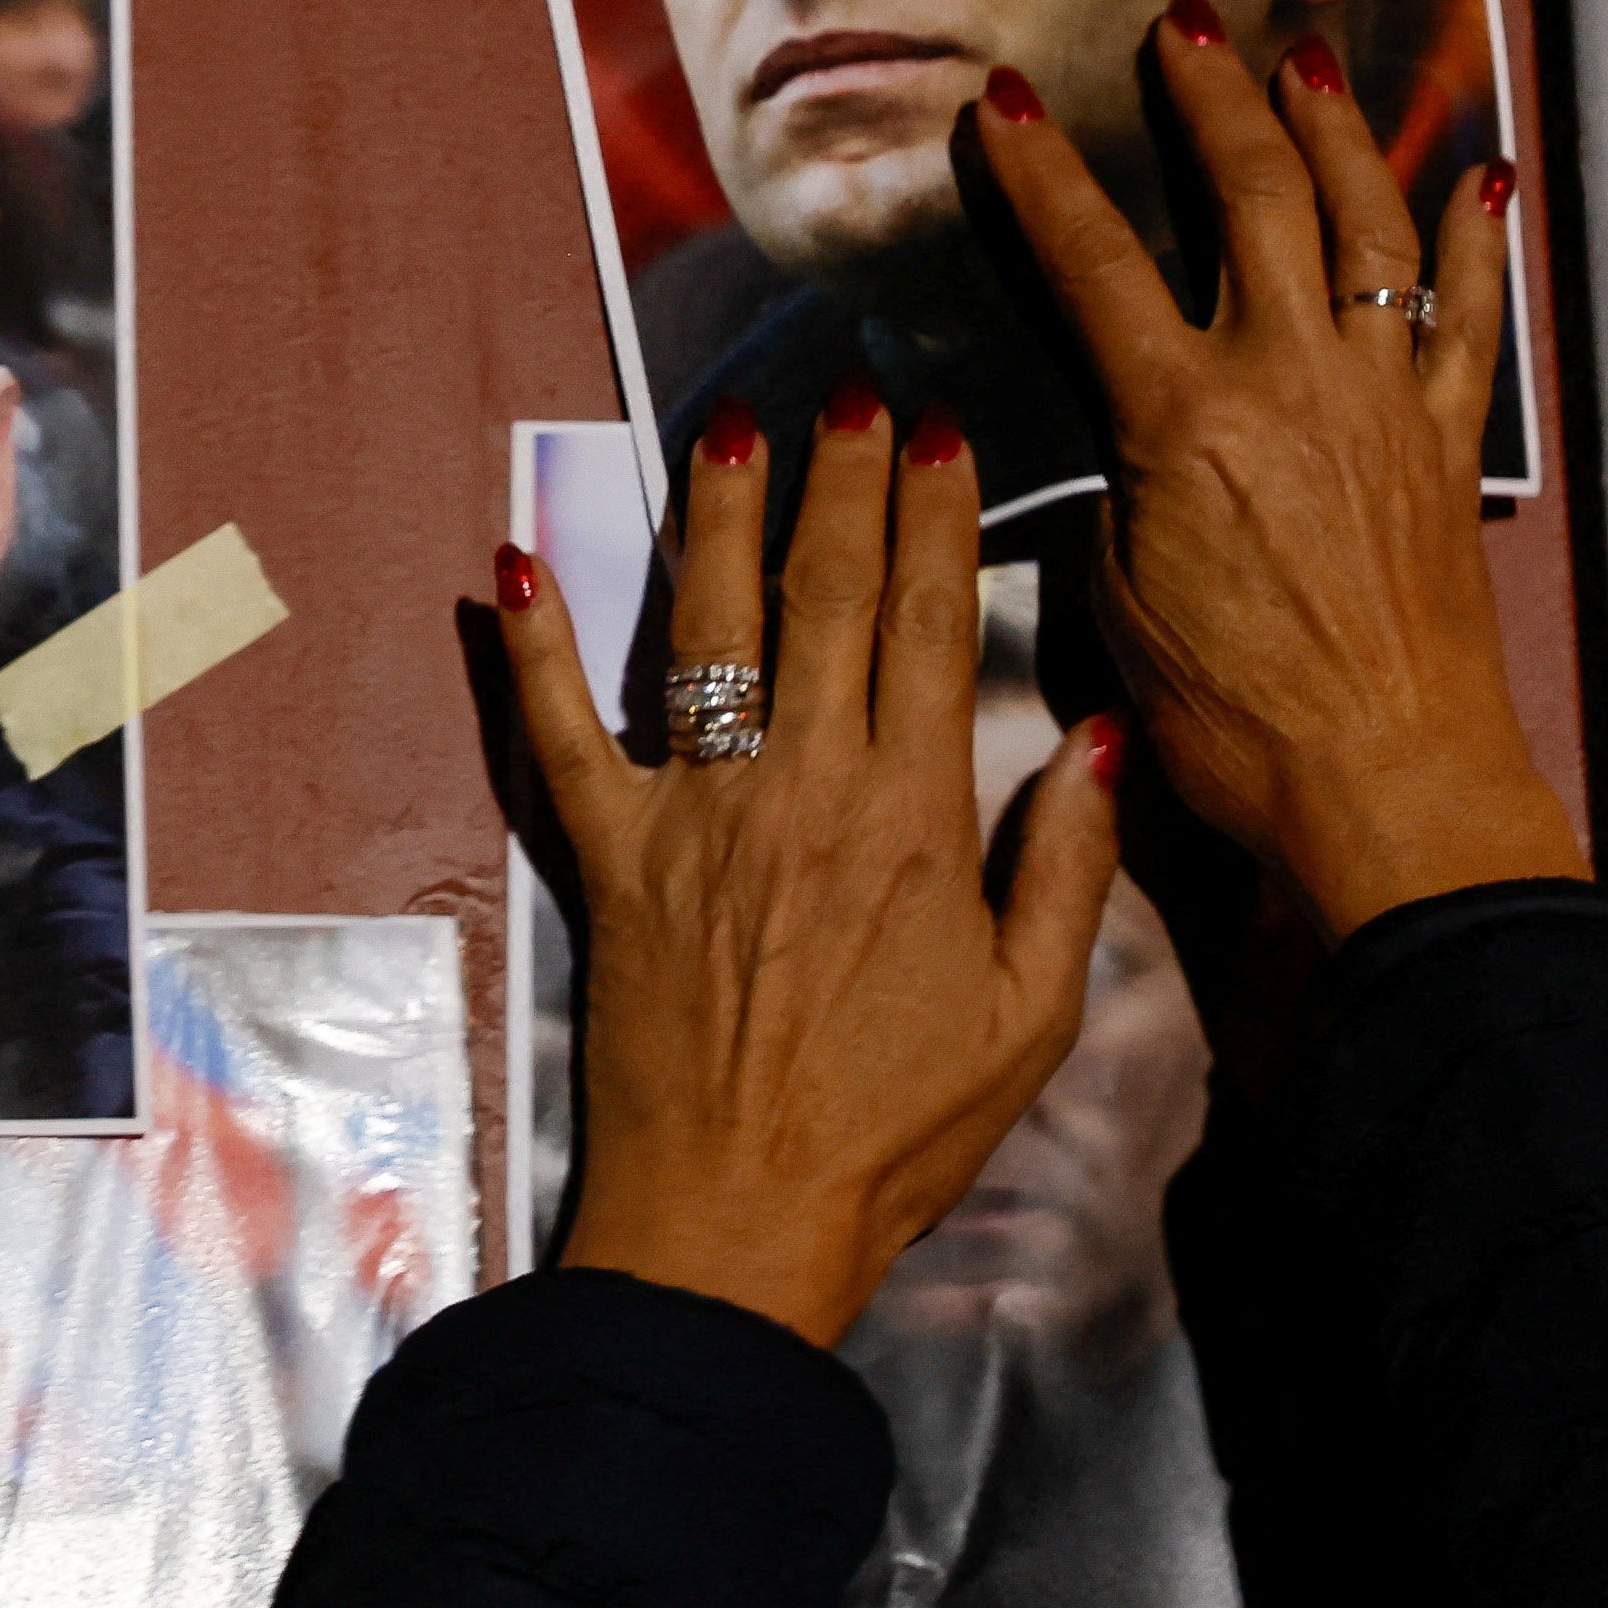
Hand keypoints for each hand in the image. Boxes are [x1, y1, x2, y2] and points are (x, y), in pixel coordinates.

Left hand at [500, 392, 1122, 1346]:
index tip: (940, 434)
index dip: (938, 519)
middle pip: (825, 602)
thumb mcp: (1032, 1012)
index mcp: (913, 818)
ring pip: (706, 635)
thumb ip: (1064, 866)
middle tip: (845, 393)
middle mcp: (799, 792)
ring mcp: (694, 819)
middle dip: (839, 485)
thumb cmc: (896, 1129)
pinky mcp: (608, 860)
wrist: (739, 1214)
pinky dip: (533, 652)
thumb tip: (1094, 736)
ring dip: (719, 523)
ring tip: (727, 426)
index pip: (932, 629)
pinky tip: (512, 567)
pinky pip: (561, 737)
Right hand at [965, 0, 1578, 937]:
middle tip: (1182, 25)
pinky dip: (1472, 242)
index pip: (1091, 261)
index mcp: (1180, 417)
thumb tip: (1097, 434)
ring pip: (1364, 226)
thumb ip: (1104, 485)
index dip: (1042, 174)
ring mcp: (1382, 402)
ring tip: (1302, 61)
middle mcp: (1289, 381)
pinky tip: (1473, 182)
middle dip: (1207, 97)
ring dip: (1330, 131)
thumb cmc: (1231, 716)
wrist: (1381, 782)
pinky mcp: (1444, 445)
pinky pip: (1468, 319)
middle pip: (1251, 197)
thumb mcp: (1113, 593)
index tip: (1008, 103)